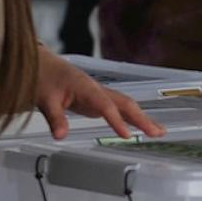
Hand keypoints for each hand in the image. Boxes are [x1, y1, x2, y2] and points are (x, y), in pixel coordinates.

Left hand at [35, 47, 164, 139]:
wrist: (42, 65)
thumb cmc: (44, 78)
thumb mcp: (44, 99)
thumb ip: (55, 118)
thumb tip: (60, 136)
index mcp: (86, 87)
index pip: (106, 105)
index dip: (117, 121)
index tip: (127, 136)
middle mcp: (98, 89)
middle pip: (125, 103)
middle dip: (142, 118)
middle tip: (157, 133)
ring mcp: (100, 94)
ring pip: (126, 105)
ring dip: (142, 118)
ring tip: (159, 132)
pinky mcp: (98, 100)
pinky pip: (119, 109)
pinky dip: (132, 118)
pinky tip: (140, 127)